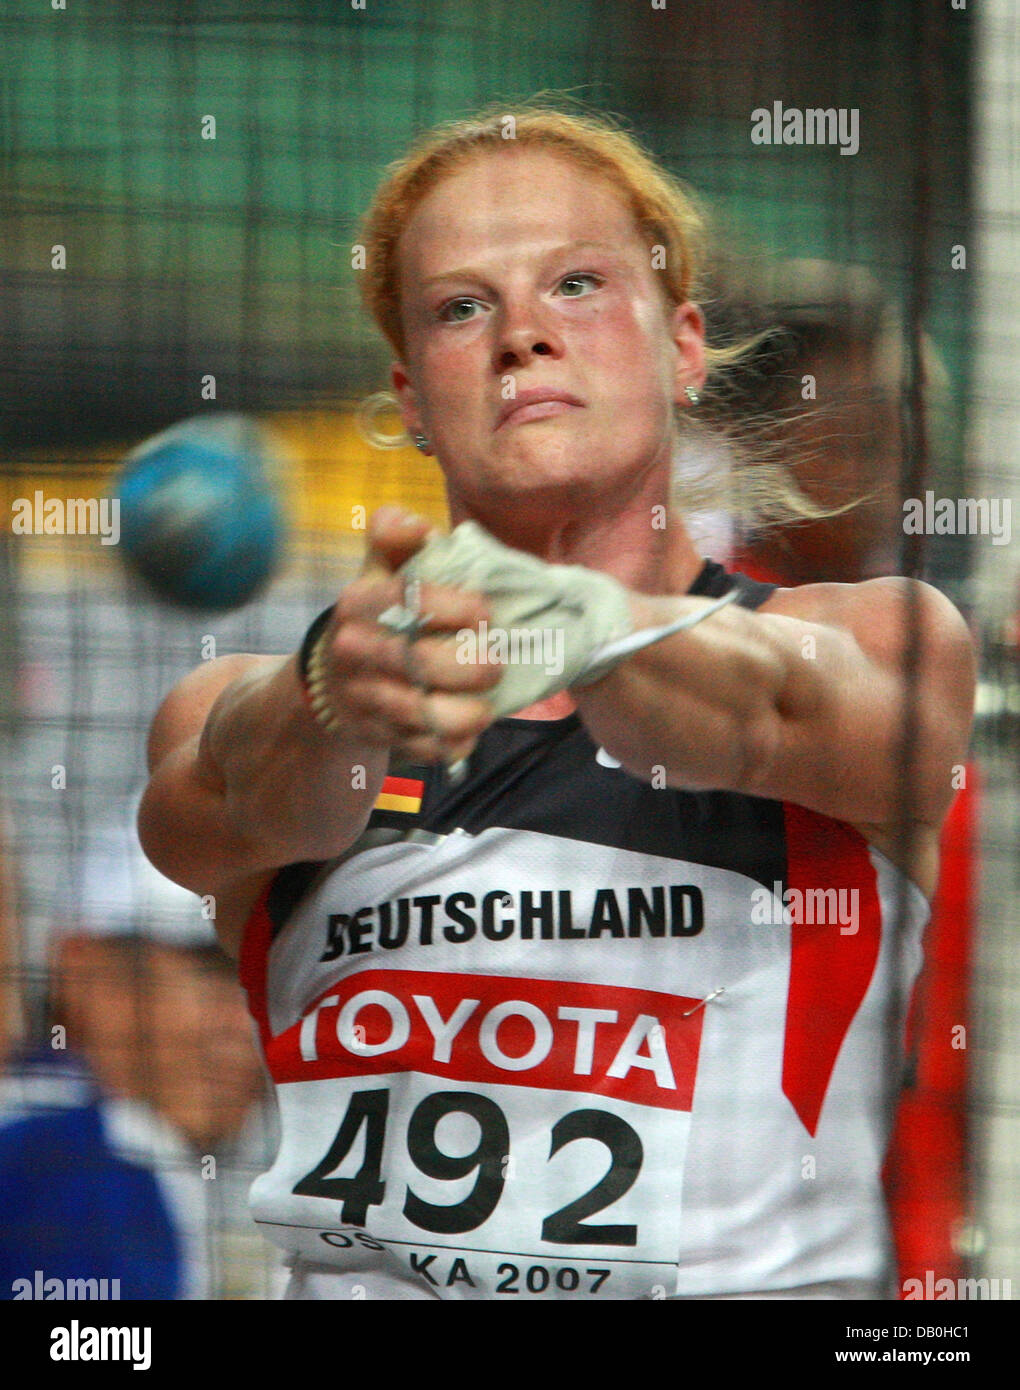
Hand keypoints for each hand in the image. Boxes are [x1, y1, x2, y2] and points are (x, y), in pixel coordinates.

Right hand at [310, 508, 500, 762]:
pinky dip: (451, 744)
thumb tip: (414, 525)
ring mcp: (362, 695)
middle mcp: (355, 648)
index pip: (415, 599)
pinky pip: (420, 747)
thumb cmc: (378, 613)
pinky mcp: (373, 733)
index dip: (461, 608)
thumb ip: (396, 537)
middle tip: (496, 665)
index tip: (486, 615)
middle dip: (474, 667)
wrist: (331, 676)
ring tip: (487, 706)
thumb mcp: (379, 568)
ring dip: (468, 714)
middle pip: (424, 662)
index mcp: (360, 600)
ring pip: (422, 713)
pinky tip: (467, 732)